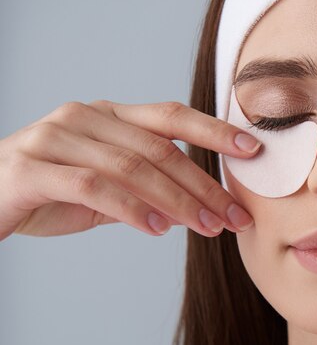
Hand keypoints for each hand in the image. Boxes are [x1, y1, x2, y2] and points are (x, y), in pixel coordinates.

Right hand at [0, 100, 259, 240]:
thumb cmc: (49, 192)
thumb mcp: (107, 189)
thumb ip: (147, 189)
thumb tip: (200, 205)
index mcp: (109, 116)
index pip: (171, 116)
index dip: (214, 131)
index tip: (253, 149)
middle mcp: (85, 117)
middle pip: (161, 149)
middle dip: (205, 186)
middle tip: (234, 217)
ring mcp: (56, 138)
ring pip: (133, 168)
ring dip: (178, 202)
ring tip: (207, 228)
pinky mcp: (34, 168)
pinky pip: (94, 188)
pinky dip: (133, 209)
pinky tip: (159, 228)